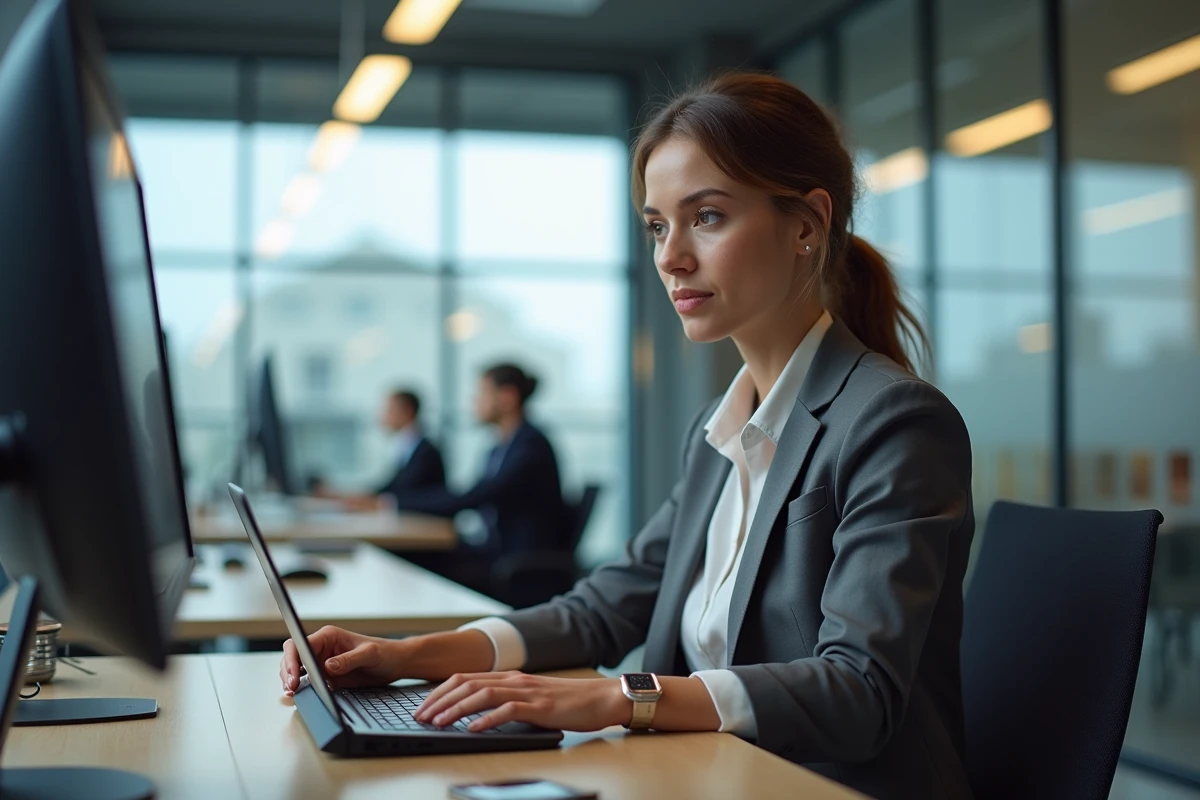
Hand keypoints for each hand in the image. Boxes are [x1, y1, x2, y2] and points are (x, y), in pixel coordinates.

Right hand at [279, 626, 401, 694]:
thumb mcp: (370, 654)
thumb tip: (328, 666)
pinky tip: (299, 695)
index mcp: (328, 636)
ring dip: (291, 680)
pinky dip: (300, 688)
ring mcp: (322, 663)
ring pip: (296, 670)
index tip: (294, 676)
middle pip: (293, 657)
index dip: (293, 660)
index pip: (300, 645)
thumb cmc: (384, 652)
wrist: (394, 663)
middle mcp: (322, 648)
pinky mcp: (325, 676)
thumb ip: (349, 660)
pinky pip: (307, 681)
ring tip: (293, 693)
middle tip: (292, 688)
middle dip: (288, 672)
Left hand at [414, 672, 629, 732]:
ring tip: (438, 722)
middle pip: (467, 683)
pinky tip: (473, 729)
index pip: (465, 678)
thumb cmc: (568, 702)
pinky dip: (486, 719)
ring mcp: (528, 692)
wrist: (602, 699)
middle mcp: (515, 680)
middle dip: (439, 700)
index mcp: (510, 677)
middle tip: (420, 716)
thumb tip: (476, 715)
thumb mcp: (531, 698)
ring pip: (482, 694)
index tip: (423, 707)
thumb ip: (507, 701)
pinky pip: (508, 710)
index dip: (440, 692)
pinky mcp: (540, 707)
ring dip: (456, 709)